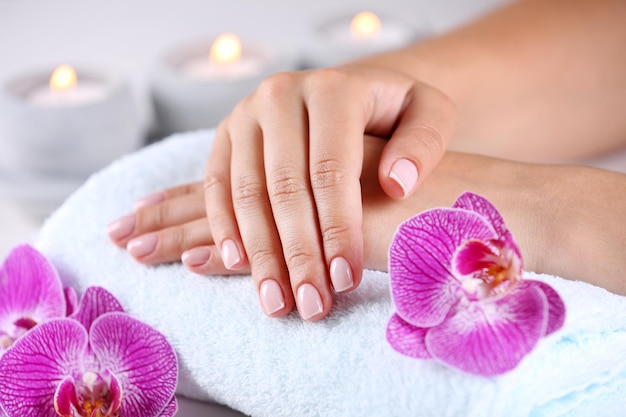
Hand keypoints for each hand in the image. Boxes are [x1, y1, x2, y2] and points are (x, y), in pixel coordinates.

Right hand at [202, 66, 454, 320]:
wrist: (346, 93)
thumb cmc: (392, 113)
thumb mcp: (428, 114)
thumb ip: (423, 143)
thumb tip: (396, 184)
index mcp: (333, 89)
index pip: (331, 170)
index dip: (338, 228)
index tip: (346, 279)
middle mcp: (281, 95)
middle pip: (284, 187)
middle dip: (298, 253)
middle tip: (311, 305)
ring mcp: (246, 114)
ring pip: (246, 192)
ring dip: (260, 252)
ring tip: (277, 302)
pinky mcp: (226, 134)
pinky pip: (216, 185)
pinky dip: (224, 226)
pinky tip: (237, 264)